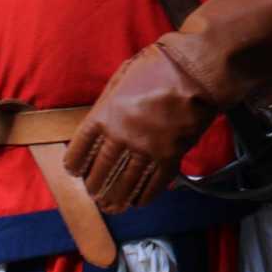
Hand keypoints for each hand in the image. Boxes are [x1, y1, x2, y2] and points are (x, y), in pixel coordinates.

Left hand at [63, 42, 218, 214]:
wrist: (198, 71)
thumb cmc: (161, 64)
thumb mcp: (124, 73)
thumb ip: (110, 99)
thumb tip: (102, 116)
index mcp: (106, 113)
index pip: (81, 147)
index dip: (75, 162)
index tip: (74, 171)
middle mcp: (122, 136)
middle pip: (101, 169)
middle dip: (95, 185)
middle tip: (93, 195)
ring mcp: (146, 149)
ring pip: (126, 182)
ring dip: (117, 197)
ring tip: (112, 206)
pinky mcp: (170, 157)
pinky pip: (154, 183)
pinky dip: (146, 195)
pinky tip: (139, 201)